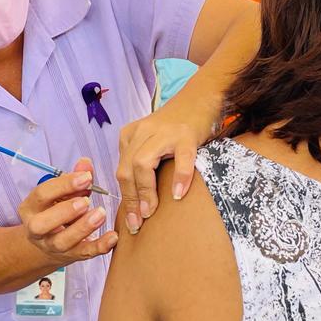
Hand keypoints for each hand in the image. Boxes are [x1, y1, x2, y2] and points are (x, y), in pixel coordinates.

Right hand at [18, 158, 118, 262]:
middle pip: (42, 224)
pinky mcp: (71, 256)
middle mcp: (36, 229)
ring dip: (83, 228)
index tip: (86, 177)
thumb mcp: (60, 193)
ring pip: (62, 241)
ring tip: (100, 214)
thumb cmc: (57, 209)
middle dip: (65, 212)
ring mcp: (52, 245)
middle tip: (86, 201)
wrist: (48, 243)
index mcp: (31, 207)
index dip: (64, 185)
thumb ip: (73, 178)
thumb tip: (85, 162)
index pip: (42, 195)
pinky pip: (84, 253)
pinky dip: (100, 246)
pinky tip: (113, 236)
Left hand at [116, 98, 215, 234]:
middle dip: (130, 199)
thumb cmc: (176, 127)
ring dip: (145, 191)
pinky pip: (181, 159)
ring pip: (143, 163)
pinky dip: (179, 178)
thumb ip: (141, 161)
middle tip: (137, 223)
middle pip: (127, 169)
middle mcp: (143, 132)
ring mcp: (165, 132)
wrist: (199, 97)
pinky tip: (178, 195)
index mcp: (130, 135)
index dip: (124, 198)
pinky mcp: (186, 135)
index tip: (130, 221)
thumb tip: (137, 201)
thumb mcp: (151, 141)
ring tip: (151, 211)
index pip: (121, 171)